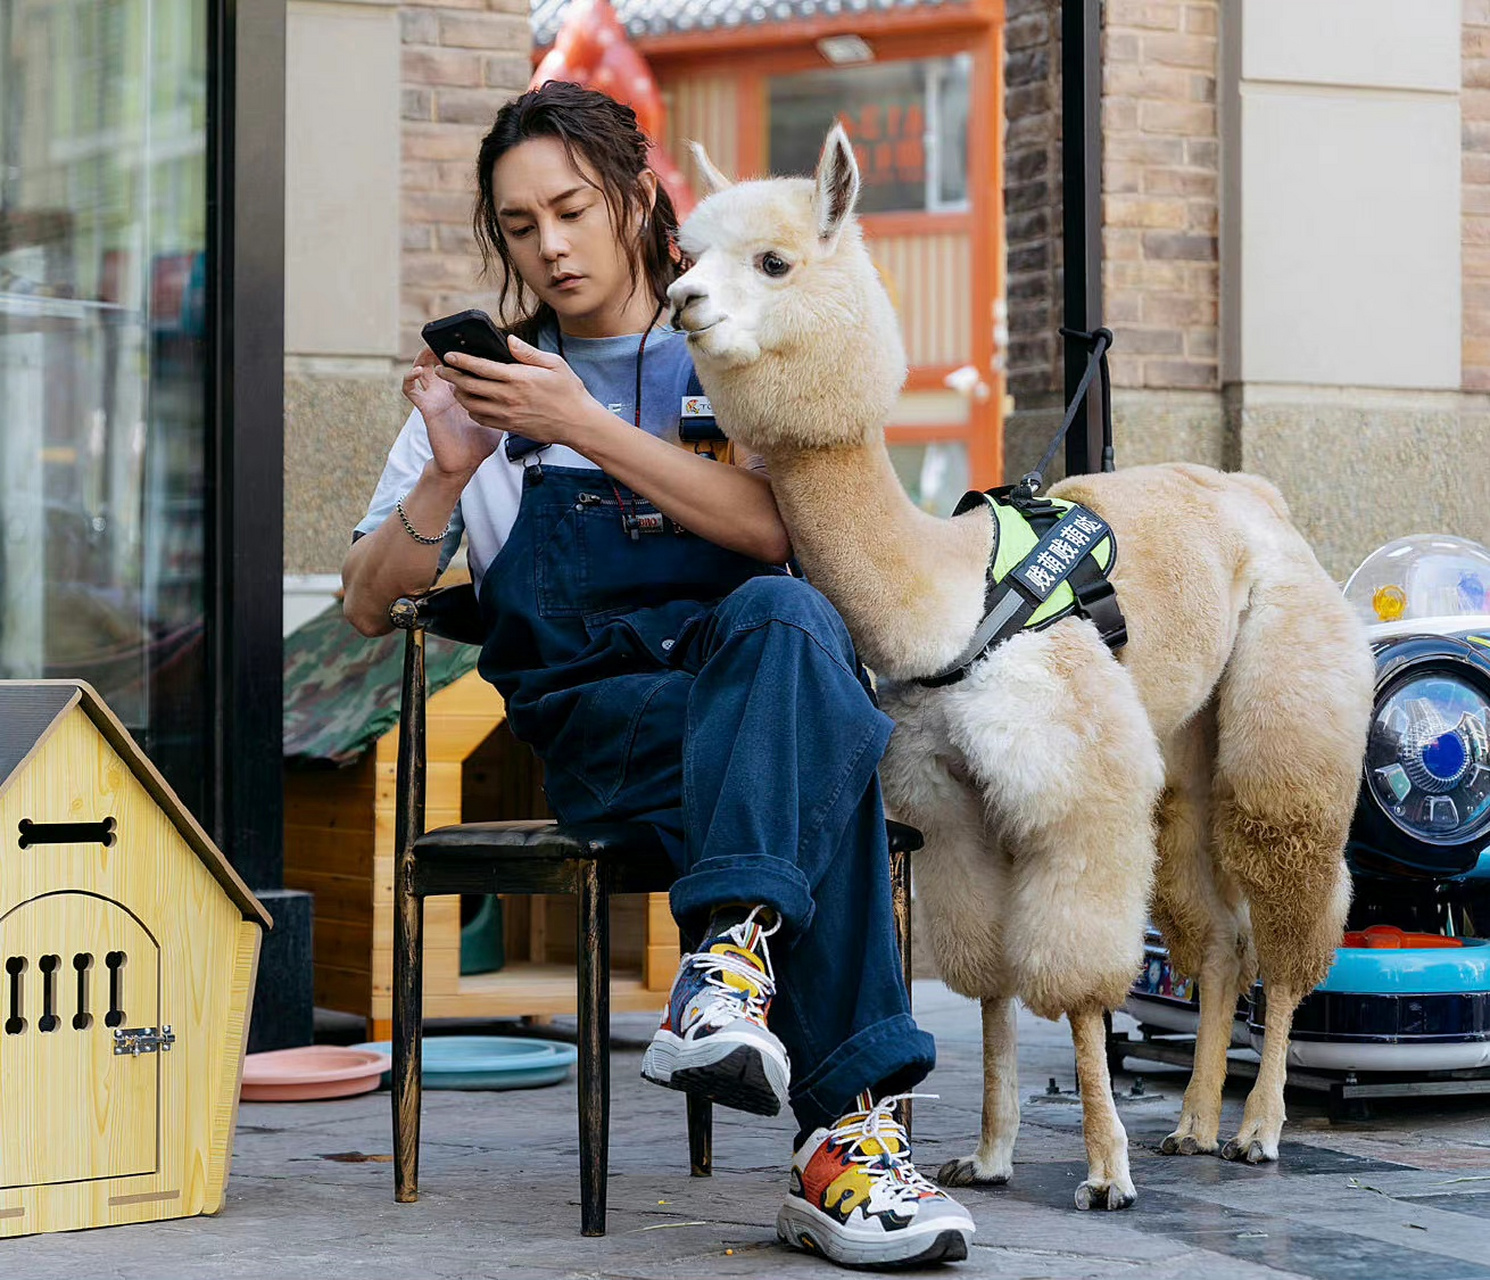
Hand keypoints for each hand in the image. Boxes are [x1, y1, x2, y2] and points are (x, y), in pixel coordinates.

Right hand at [403, 346, 502, 479]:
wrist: (465, 463)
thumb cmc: (481, 442)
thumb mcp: (499, 415)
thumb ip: (505, 396)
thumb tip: (520, 377)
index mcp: (464, 389)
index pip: (460, 363)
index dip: (462, 350)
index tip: (467, 336)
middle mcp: (447, 390)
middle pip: (440, 360)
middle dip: (441, 346)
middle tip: (447, 335)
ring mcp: (435, 398)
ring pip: (422, 368)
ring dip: (423, 356)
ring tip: (431, 348)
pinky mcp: (425, 408)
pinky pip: (410, 390)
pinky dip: (409, 378)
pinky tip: (418, 371)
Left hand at [438, 336, 596, 447]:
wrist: (578, 424)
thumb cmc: (569, 393)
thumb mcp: (554, 364)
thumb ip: (528, 352)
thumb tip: (509, 340)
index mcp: (518, 378)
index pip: (481, 367)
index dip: (461, 360)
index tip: (448, 355)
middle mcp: (509, 397)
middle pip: (470, 386)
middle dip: (451, 376)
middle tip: (442, 369)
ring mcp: (507, 414)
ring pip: (471, 404)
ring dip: (459, 394)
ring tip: (454, 385)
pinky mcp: (509, 426)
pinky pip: (482, 419)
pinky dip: (471, 410)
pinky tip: (471, 403)